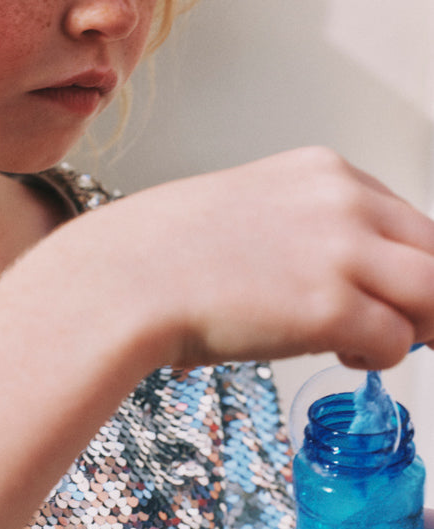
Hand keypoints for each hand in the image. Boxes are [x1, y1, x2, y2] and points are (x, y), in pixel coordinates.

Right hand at [91, 147, 433, 370]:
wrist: (124, 278)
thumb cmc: (171, 251)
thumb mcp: (255, 206)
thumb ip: (313, 224)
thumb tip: (359, 272)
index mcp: (322, 170)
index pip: (407, 217)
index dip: (408, 261)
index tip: (395, 291)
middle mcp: (340, 201)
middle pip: (432, 252)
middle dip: (424, 296)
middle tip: (406, 324)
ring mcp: (340, 252)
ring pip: (431, 293)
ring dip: (413, 325)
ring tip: (368, 341)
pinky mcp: (333, 308)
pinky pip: (398, 342)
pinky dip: (379, 358)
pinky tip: (340, 354)